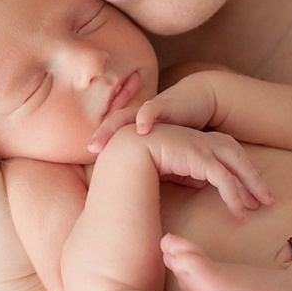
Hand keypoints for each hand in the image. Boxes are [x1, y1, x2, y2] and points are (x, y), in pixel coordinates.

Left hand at [89, 73, 218, 151]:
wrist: (202, 100)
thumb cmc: (184, 127)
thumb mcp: (168, 147)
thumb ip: (157, 163)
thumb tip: (148, 189)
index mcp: (137, 126)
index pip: (113, 135)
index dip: (102, 145)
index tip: (88, 163)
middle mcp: (139, 116)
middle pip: (114, 124)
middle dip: (101, 134)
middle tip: (90, 149)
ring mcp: (151, 108)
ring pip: (126, 115)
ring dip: (113, 127)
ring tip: (102, 141)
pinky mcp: (167, 103)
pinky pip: (152, 108)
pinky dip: (145, 116)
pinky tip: (140, 128)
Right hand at [106, 123, 273, 217]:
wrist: (126, 152)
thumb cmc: (143, 162)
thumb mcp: (173, 169)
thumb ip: (190, 173)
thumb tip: (204, 183)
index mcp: (196, 140)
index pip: (228, 152)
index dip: (243, 169)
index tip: (253, 189)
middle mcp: (202, 140)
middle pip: (238, 157)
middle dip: (255, 177)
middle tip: (268, 199)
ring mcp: (201, 145)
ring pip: (236, 165)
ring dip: (252, 186)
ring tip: (261, 206)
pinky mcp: (198, 156)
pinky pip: (223, 178)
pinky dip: (233, 196)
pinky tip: (239, 212)